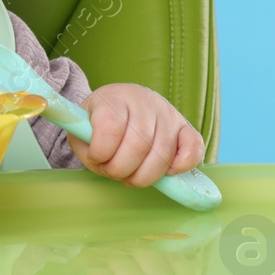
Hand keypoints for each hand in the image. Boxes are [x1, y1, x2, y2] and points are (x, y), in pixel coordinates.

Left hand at [63, 83, 203, 188]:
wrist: (119, 104)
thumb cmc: (97, 123)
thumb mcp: (81, 130)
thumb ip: (86, 146)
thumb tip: (100, 160)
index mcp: (114, 98)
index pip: (111, 126)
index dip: (101, 151)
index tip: (95, 157)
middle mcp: (144, 102)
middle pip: (138, 145)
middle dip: (121, 169)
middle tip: (113, 171)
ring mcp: (168, 114)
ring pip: (162, 154)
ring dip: (143, 176)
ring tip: (130, 175)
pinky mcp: (186, 127)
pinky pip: (194, 148)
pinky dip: (181, 166)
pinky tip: (164, 172)